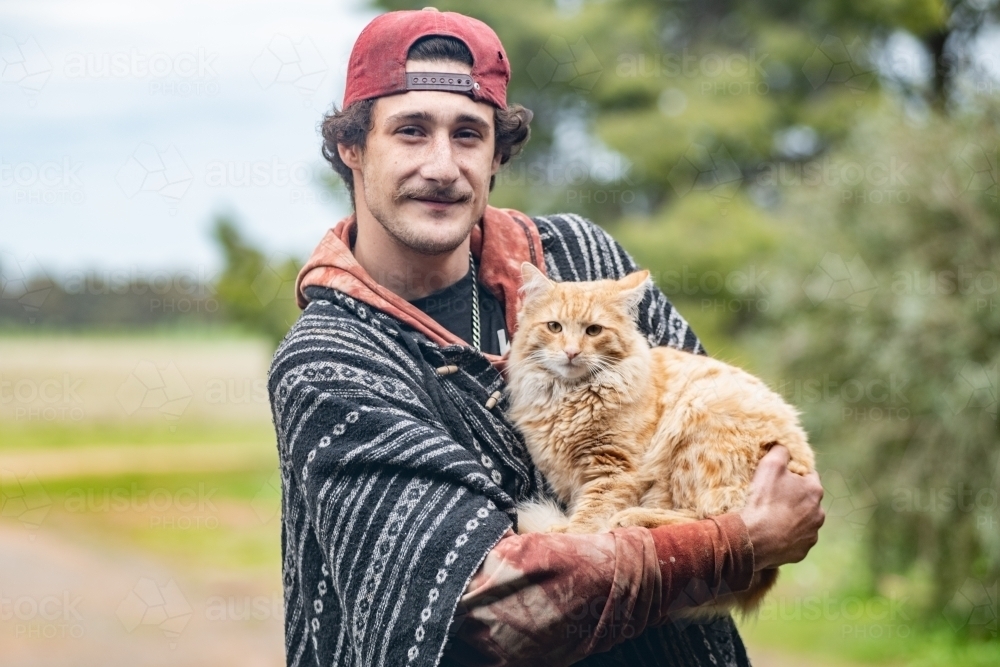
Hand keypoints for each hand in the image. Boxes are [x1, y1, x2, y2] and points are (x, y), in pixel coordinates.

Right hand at [739, 445, 824, 570]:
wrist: (754, 537)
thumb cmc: (763, 500)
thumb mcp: (770, 465)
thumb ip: (781, 451)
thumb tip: (784, 446)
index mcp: (815, 491)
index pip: (809, 475)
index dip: (793, 474)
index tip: (779, 477)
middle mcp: (819, 513)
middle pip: (806, 500)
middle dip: (793, 497)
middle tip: (773, 497)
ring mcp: (811, 534)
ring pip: (803, 521)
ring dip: (792, 518)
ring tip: (771, 517)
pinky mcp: (802, 551)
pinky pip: (796, 540)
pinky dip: (787, 536)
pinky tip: (772, 532)